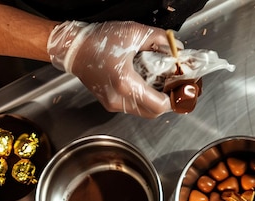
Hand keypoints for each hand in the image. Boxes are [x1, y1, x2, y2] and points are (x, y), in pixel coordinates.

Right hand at [47, 21, 173, 117]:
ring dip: (155, 101)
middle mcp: (119, 98)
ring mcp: (113, 103)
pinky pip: (133, 107)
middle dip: (167, 101)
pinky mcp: (109, 102)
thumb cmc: (99, 41)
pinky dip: (144, 99)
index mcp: (125, 83)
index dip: (174, 99)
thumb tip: (177, 48)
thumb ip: (160, 39)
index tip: (181, 88)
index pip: (159, 104)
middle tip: (175, 87)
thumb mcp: (134, 33)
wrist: (73, 49)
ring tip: (162, 85)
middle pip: (153, 113)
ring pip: (143, 112)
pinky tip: (147, 84)